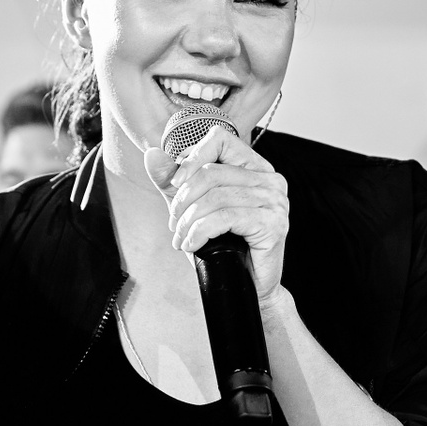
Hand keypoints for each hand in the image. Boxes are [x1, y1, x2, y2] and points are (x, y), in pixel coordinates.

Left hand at [146, 126, 288, 298]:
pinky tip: (192, 245)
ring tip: (181, 239)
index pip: (220, 139)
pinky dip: (200, 232)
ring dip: (187, 221)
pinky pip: (224, 218)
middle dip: (183, 200)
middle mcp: (270, 179)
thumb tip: (152, 154)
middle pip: (211, 171)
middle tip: (174, 224)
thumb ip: (173, 182)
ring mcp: (275, 200)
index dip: (192, 157)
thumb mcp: (192, 209)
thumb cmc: (225, 248)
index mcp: (255, 168)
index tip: (176, 183)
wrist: (248, 287)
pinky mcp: (273, 223)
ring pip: (215, 197)